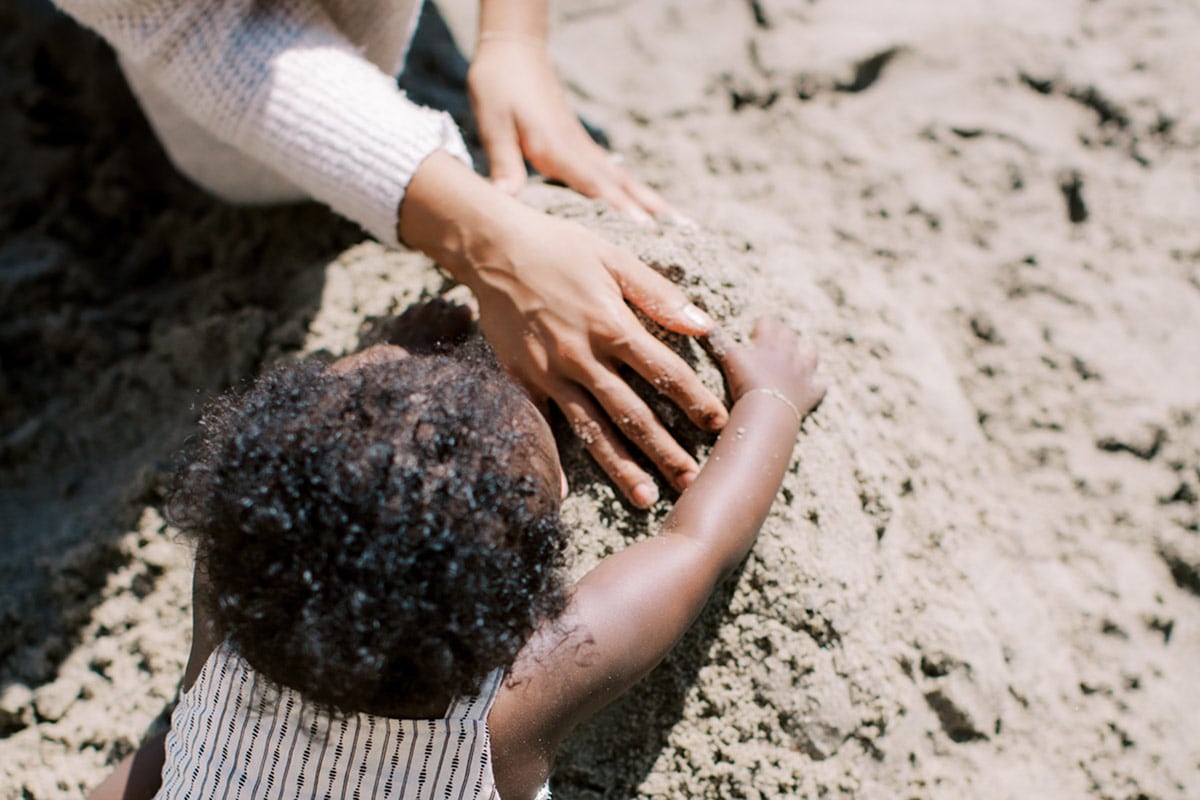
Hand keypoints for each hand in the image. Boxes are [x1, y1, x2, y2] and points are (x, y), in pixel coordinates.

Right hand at [399, 153, 726, 508]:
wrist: (493, 247)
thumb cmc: (561, 248)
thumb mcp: (615, 258)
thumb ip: (659, 295)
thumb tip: (704, 326)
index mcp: (611, 325)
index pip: (663, 371)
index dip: (694, 399)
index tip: (718, 424)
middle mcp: (582, 356)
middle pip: (632, 413)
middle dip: (665, 450)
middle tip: (693, 482)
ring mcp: (549, 373)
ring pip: (592, 428)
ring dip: (621, 466)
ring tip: (646, 498)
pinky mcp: (521, 379)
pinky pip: (541, 426)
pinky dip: (552, 460)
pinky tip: (565, 492)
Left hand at [467, 38, 667, 220]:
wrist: (514, 51)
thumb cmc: (499, 84)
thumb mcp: (493, 123)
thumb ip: (504, 161)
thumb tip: (506, 198)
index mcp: (557, 147)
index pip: (594, 183)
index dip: (619, 206)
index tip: (644, 227)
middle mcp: (577, 150)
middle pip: (620, 185)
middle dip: (651, 210)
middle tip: (685, 232)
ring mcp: (583, 148)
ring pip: (623, 180)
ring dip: (651, 201)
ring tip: (682, 223)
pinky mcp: (581, 146)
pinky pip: (614, 174)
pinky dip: (634, 191)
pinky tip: (649, 204)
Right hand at [706, 319, 825, 421]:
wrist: (767, 410)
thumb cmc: (745, 382)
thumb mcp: (727, 357)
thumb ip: (715, 338)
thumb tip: (700, 322)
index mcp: (769, 342)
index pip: (768, 324)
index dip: (761, 326)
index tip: (754, 331)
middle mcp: (789, 353)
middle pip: (789, 335)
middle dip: (781, 335)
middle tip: (771, 341)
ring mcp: (803, 372)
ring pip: (810, 355)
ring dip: (804, 354)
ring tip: (795, 358)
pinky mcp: (811, 392)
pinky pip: (819, 386)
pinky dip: (815, 385)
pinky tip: (811, 387)